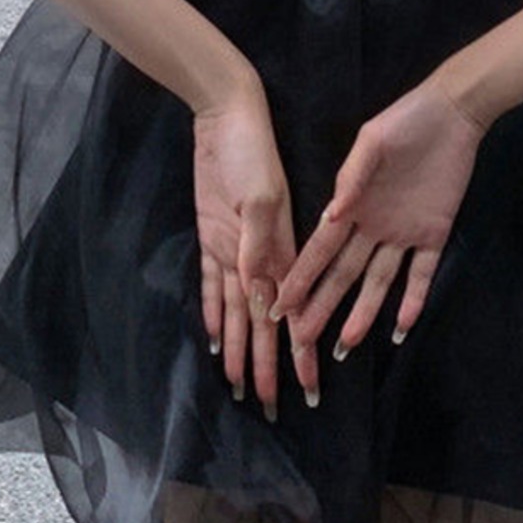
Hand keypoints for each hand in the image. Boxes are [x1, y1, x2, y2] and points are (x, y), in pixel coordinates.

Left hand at [193, 83, 318, 414]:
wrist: (227, 113)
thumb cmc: (251, 148)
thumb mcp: (260, 195)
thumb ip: (258, 247)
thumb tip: (261, 300)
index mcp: (280, 250)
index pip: (289, 314)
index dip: (298, 353)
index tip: (309, 388)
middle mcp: (260, 258)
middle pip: (264, 325)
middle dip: (270, 366)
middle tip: (271, 408)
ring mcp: (234, 250)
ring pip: (238, 315)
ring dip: (242, 351)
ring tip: (243, 389)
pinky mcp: (212, 237)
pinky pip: (213, 288)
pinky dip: (217, 317)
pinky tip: (218, 343)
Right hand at [270, 77, 486, 356]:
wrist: (451, 112)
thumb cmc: (404, 122)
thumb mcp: (371, 143)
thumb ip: (352, 179)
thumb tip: (331, 215)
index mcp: (352, 205)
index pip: (320, 250)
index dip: (300, 279)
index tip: (278, 305)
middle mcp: (372, 227)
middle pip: (343, 275)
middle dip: (321, 307)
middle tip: (302, 341)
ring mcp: (403, 233)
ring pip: (378, 282)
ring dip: (362, 313)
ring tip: (344, 346)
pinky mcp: (435, 233)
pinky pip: (422, 273)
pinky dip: (412, 300)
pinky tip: (400, 328)